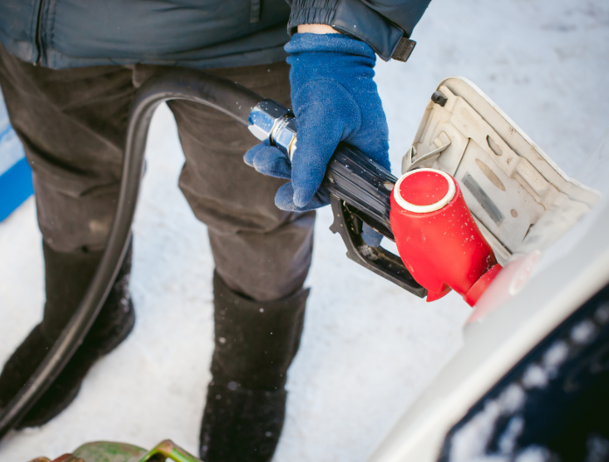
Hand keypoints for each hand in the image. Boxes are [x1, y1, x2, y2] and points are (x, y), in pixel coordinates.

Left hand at [244, 31, 390, 211]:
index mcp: (368, 155)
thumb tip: (302, 196)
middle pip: (325, 188)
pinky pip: (295, 156)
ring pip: (305, 173)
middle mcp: (352, 156)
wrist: (321, 52)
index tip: (364, 243)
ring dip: (279, 169)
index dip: (358, 217)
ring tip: (260, 159)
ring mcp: (334, 147)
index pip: (362, 196)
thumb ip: (311, 162)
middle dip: (297, 189)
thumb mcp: (322, 125)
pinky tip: (260, 151)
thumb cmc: (333, 81)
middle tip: (280, 196)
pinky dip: (277, 155)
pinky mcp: (316, 138)